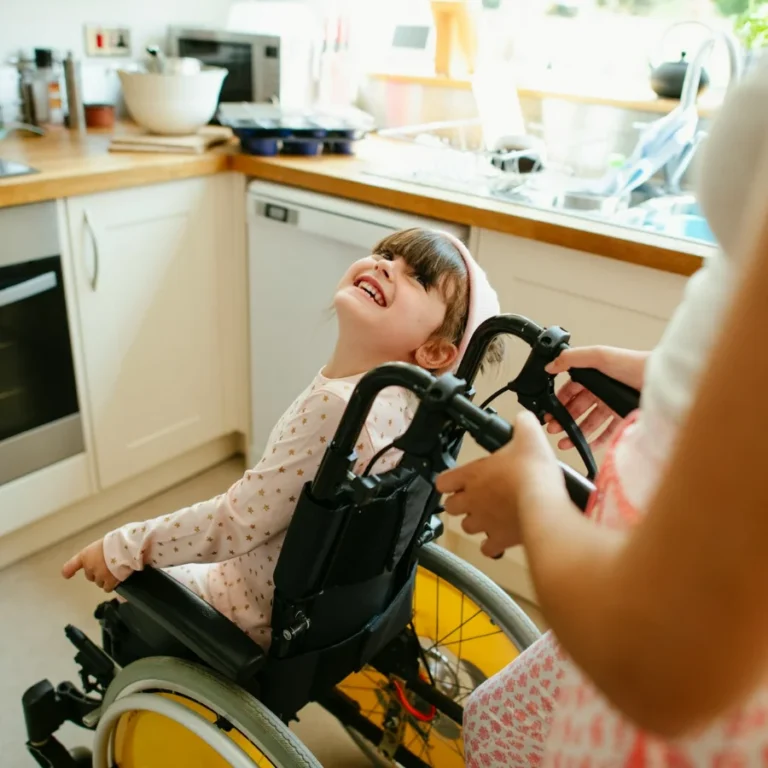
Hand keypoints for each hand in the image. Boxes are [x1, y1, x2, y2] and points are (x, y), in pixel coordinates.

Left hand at [62, 539, 119, 591]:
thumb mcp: (102, 544)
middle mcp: (89, 567)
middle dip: (97, 573)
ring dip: (105, 579)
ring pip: (99, 583)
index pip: (70, 567)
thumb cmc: (115, 542)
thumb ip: (97, 554)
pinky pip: (107, 588)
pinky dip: (111, 585)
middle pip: (90, 576)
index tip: (68, 575)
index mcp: (85, 556)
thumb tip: (102, 559)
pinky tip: (117, 579)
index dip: (69, 572)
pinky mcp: (109, 582)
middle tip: (108, 567)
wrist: (126, 547)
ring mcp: (99, 575)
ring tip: (115, 571)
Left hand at [436, 411, 566, 558]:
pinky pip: (487, 549)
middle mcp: (472, 500)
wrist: (544, 504)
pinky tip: (500, 538)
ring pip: (467, 526)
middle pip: (450, 506)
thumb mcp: (529, 437)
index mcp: (472, 475)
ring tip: (489, 516)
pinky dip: (491, 546)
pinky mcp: (499, 540)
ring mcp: (484, 522)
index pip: (443, 481)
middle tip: (475, 497)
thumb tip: (523, 419)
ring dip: (475, 522)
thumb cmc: (533, 473)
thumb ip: (522, 425)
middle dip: (460, 502)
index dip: (449, 481)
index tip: (458, 480)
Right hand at [544, 346, 648, 449]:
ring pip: (589, 422)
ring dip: (575, 432)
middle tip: (553, 429)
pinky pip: (607, 432)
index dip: (558, 401)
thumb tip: (550, 365)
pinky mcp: (623, 418)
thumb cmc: (632, 364)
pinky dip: (596, 440)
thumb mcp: (597, 355)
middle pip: (577, 409)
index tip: (548, 411)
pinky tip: (586, 445)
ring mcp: (612, 405)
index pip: (570, 390)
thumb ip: (571, 358)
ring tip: (564, 442)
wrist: (660, 379)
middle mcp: (602, 390)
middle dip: (562, 419)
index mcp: (593, 375)